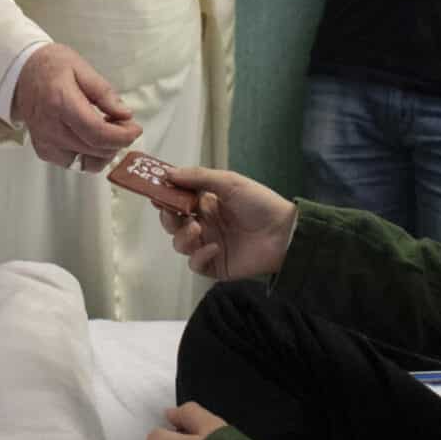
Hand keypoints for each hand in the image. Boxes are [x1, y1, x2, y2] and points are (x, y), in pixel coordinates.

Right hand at [11, 43, 143, 172]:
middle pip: (95, 150)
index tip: (135, 128)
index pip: (97, 133)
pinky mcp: (43, 150)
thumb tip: (125, 115)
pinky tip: (91, 138)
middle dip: (118, 141)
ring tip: (108, 131)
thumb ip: (104, 92)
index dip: (122, 136)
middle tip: (125, 124)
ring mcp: (45, 142)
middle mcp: (51, 128)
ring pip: (87, 163)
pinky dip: (89, 156)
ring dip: (105, 152)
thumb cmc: (51, 66)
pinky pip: (74, 164)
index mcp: (61, 103)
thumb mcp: (81, 67)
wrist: (21, 72)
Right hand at [154, 166, 296, 280]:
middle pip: (173, 224)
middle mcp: (205, 224)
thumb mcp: (229, 182)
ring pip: (180, 244)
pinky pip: (196, 264)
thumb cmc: (260, 203)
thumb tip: (169, 174)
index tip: (156, 193)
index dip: (165, 198)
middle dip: (168, 219)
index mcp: (206, 204)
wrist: (284, 232)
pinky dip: (200, 256)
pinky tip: (214, 247)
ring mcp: (209, 245)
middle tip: (172, 212)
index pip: (178, 201)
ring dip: (183, 237)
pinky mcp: (217, 265)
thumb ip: (198, 177)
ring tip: (197, 229)